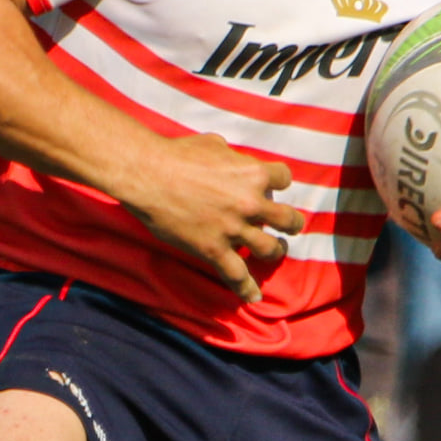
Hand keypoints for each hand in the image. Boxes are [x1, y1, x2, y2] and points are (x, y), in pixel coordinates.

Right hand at [128, 133, 304, 302]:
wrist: (149, 175)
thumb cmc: (178, 154)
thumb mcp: (214, 144)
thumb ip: (232, 156)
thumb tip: (232, 160)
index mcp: (253, 173)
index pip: (284, 178)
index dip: (279, 182)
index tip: (273, 187)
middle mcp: (250, 203)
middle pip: (287, 219)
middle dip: (291, 223)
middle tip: (290, 226)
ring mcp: (233, 229)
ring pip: (270, 249)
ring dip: (276, 251)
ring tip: (275, 251)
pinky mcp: (214, 250)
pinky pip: (237, 275)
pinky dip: (246, 289)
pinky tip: (253, 297)